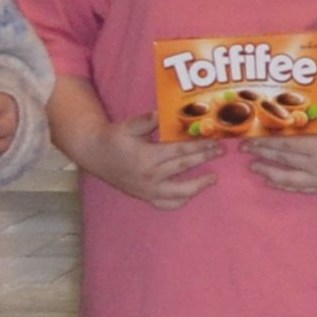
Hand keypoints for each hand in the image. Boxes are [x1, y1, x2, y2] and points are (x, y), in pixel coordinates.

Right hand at [76, 113, 223, 208]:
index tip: (215, 142)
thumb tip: (163, 112)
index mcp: (146, 156)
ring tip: (214, 178)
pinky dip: (181, 202)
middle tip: (221, 152)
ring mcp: (147, 190)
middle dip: (204, 159)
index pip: (179, 152)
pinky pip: (166, 204)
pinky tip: (192, 194)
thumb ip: (147, 120)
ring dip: (199, 185)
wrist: (95, 155)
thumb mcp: (129, 126)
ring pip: (179, 192)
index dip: (199, 147)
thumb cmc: (114, 138)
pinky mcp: (145, 197)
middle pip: (183, 167)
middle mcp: (149, 176)